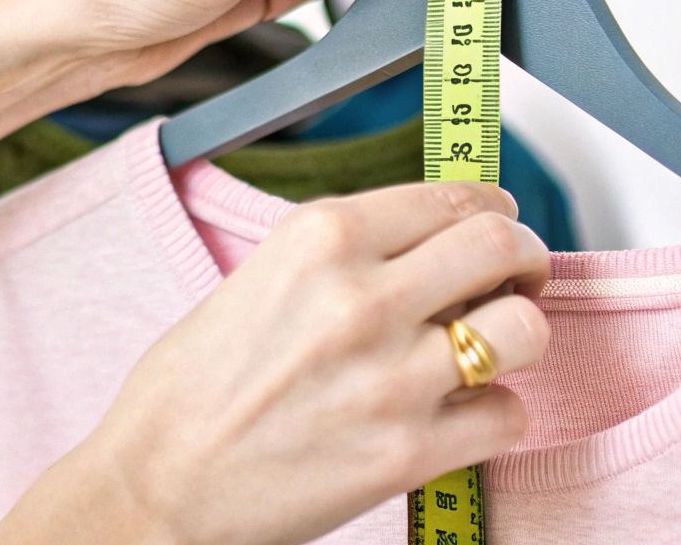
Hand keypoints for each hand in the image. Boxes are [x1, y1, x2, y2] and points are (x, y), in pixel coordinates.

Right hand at [0, 181, 549, 544]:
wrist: (156, 483)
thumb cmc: (192, 387)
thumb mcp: (261, 276)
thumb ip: (346, 254)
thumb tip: (430, 240)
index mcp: (320, 238)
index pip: (453, 197)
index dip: (491, 211)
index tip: (496, 225)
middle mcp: (361, 297)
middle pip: (502, 246)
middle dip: (525, 258)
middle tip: (516, 277)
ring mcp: (390, 377)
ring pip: (524, 329)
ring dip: (517, 336)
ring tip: (489, 349)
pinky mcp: (406, 453)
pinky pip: (507, 415)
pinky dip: (494, 414)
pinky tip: (458, 414)